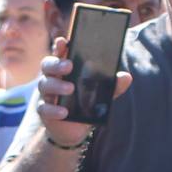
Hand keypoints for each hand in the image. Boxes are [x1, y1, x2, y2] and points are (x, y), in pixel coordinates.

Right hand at [26, 32, 126, 148]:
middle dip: (57, 64)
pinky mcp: (44, 111)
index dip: (59, 47)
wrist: (73, 129)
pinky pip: (44, 108)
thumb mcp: (100, 95)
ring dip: (57, 85)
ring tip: (71, 88)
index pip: (59, 54)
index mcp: (64, 70)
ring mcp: (46, 94)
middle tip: (69, 66)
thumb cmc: (85, 105)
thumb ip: (112, 86)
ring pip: (44, 85)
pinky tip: (64, 113)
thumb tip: (126, 76)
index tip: (63, 42)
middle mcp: (52, 78)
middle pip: (47, 65)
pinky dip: (54, 110)